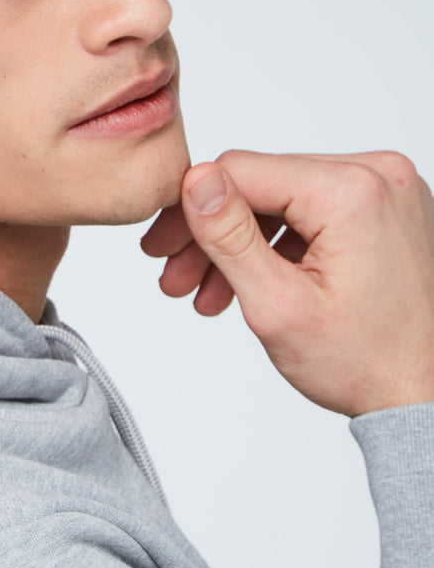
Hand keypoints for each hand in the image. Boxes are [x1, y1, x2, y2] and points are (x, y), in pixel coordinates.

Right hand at [140, 150, 433, 417]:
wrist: (428, 396)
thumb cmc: (367, 365)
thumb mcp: (278, 306)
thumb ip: (229, 236)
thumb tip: (195, 178)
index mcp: (352, 191)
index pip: (241, 171)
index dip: (190, 209)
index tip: (160, 247)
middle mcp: (379, 174)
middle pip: (261, 183)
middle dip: (212, 234)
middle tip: (174, 275)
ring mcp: (388, 188)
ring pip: (283, 197)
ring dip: (240, 242)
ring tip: (206, 292)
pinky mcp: (388, 205)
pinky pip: (314, 207)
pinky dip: (279, 242)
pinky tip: (251, 281)